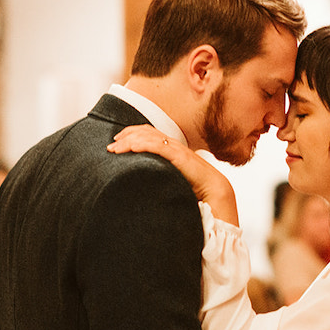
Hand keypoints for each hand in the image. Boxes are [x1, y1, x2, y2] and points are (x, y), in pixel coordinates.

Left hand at [108, 125, 238, 222]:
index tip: (118, 143)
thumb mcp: (173, 182)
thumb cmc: (198, 193)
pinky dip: (141, 144)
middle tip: (112, 144)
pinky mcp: (179, 156)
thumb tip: (145, 185)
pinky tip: (130, 148)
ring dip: (129, 141)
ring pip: (149, 137)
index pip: (151, 135)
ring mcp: (177, 150)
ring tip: (115, 148)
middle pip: (147, 132)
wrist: (217, 196)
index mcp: (173, 151)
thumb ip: (162, 178)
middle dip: (127, 135)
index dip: (133, 135)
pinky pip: (157, 146)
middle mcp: (174, 147)